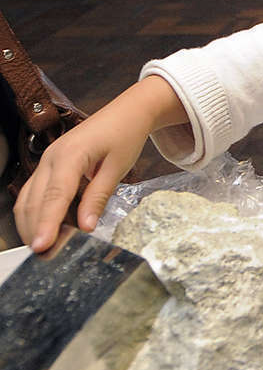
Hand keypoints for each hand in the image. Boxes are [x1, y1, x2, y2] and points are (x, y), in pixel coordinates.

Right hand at [14, 76, 184, 252]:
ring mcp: (47, 161)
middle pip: (34, 201)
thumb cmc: (125, 135)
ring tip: (46, 249)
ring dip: (33, 224)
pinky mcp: (49, 166)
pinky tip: (49, 228)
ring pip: (28, 199)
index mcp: (70, 155)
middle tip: (45, 258)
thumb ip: (98, 197)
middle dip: (36, 230)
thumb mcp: (118, 167)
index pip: (54, 196)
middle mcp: (51, 158)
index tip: (41, 247)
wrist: (127, 111)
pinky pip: (35, 192)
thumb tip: (85, 228)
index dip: (46, 224)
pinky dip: (38, 212)